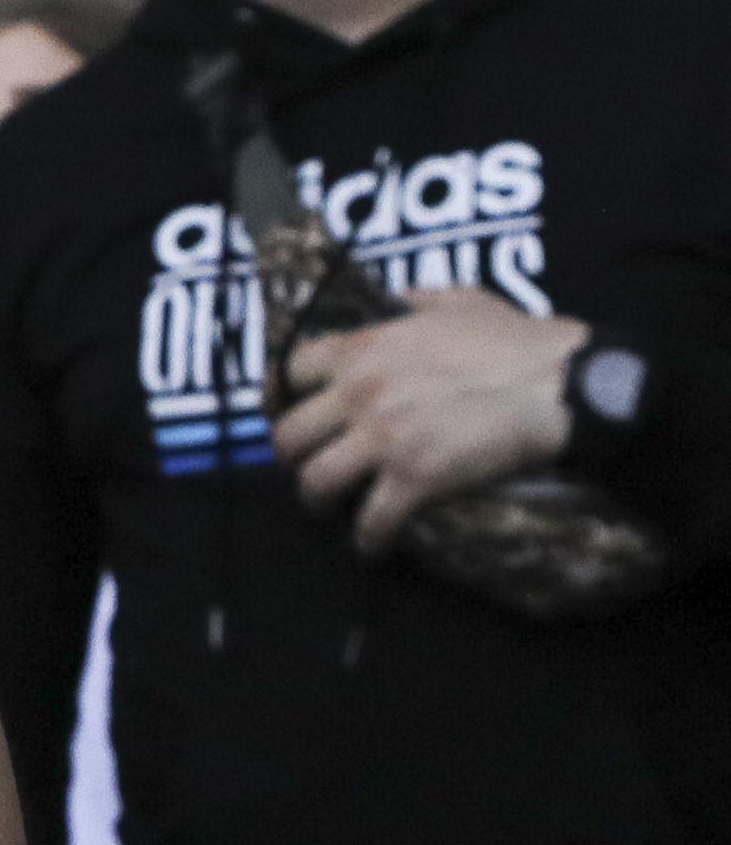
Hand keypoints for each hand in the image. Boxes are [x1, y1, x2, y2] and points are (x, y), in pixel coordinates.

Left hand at [274, 290, 584, 553]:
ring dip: (317, 501)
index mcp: (360, 348)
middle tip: (308, 467)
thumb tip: (399, 299)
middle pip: (289, 435)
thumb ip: (416, 302)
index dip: (283, 398)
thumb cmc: (515, 340)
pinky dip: (367, 539)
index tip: (289, 412)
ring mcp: (383, 437)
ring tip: (331, 508)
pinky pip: (371, 519)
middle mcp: (358, 392)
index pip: (289, 373)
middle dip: (292, 457)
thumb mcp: (457, 301)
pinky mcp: (416, 478)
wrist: (561, 383)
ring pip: (314, 481)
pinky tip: (373, 546)